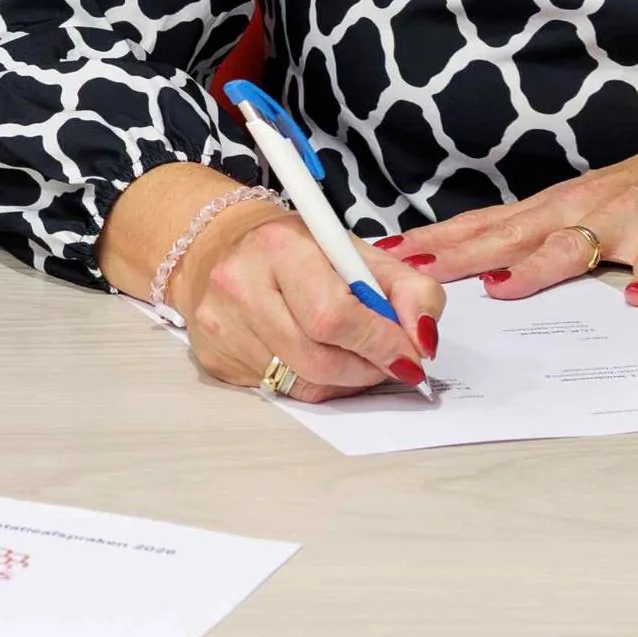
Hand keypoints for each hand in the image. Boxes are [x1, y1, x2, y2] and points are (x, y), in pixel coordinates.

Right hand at [176, 203, 442, 400]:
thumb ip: (411, 290)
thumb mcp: (361, 252)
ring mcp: (221, 324)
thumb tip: (423, 343)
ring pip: (302, 382)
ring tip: (350, 355)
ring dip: (342, 380)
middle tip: (386, 362)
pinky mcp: (214, 357)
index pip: (335, 316)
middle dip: (366, 369)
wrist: (224, 245)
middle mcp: (241, 284)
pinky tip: (310, 355)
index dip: (381, 344)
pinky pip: (279, 391)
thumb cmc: (300, 250)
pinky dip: (310, 382)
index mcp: (281, 247)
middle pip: (318, 359)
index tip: (408, 356)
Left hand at [389, 124, 637, 306]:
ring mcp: (624, 220)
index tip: (390, 252)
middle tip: (411, 272)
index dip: (437, 239)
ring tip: (501, 287)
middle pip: (509, 234)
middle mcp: (579, 208)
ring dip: (536, 268)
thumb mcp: (588, 207)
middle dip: (457, 255)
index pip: (484, 224)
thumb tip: (490, 269)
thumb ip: (544, 236)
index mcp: (555, 206)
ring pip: (572, 246)